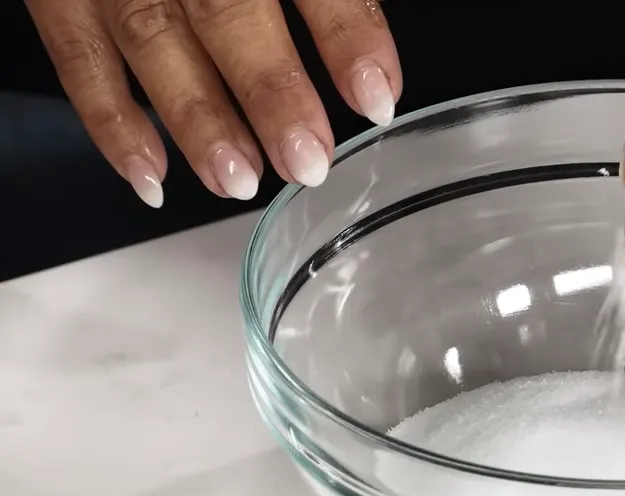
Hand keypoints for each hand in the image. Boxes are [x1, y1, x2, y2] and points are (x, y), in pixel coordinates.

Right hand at [23, 0, 400, 206]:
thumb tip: (369, 53)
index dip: (345, 32)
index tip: (377, 97)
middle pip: (224, 8)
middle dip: (269, 90)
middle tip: (307, 160)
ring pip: (150, 37)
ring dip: (197, 118)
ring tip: (239, 179)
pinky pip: (76, 55)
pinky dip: (111, 122)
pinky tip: (152, 176)